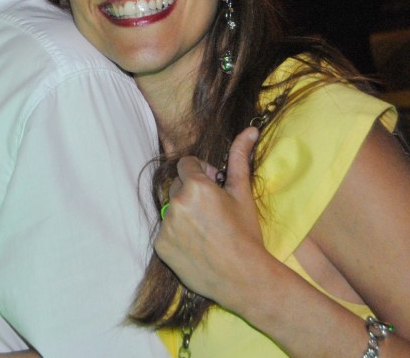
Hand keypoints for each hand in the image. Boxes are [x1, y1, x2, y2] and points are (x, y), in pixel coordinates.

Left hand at [155, 127, 267, 309]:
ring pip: (171, 209)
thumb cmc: (246, 234)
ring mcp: (165, 225)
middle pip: (178, 186)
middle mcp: (176, 202)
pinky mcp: (160, 245)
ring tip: (207, 232)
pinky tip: (197, 246)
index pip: (186, 164)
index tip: (215, 187)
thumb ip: (239, 158)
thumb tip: (249, 130)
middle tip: (214, 213)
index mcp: (195, 185)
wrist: (244, 278)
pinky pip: (165, 231)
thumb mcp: (242, 194)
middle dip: (192, 193)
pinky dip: (177, 236)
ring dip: (184, 214)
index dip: (201, 174)